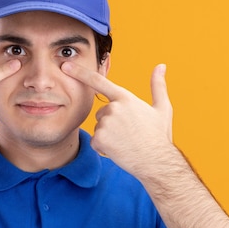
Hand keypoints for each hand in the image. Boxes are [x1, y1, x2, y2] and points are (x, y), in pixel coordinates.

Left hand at [61, 62, 173, 176]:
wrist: (156, 161)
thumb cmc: (159, 136)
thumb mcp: (162, 108)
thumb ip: (158, 85)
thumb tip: (161, 66)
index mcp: (125, 98)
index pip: (99, 81)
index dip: (80, 73)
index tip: (66, 66)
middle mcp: (113, 108)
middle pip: (101, 113)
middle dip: (110, 123)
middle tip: (128, 133)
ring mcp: (105, 123)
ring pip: (99, 128)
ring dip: (108, 136)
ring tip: (125, 142)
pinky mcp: (100, 138)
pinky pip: (95, 141)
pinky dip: (104, 148)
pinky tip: (118, 150)